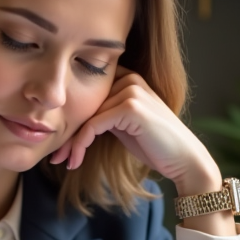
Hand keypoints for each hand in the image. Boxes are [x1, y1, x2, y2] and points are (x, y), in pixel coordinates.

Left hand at [49, 67, 220, 196]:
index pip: (88, 94)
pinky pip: (93, 125)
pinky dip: (80, 145)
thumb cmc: (155, 145)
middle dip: (67, 133)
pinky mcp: (130, 107)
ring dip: (71, 143)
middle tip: (55, 156)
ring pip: (86, 116)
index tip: (59, 144)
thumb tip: (71, 121)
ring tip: (62, 161)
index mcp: (127, 78)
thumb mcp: (124, 125)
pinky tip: (75, 161)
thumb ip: (104, 114)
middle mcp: (129, 78)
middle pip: (85, 105)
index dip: (71, 118)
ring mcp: (131, 90)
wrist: (184, 159)